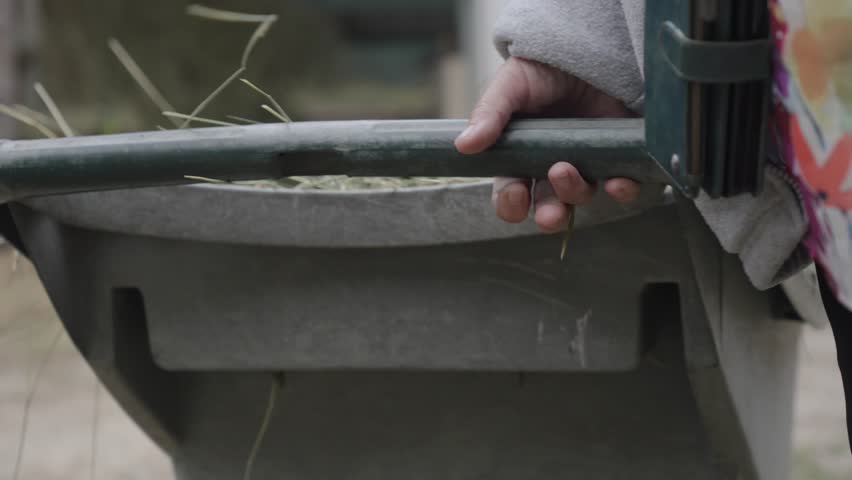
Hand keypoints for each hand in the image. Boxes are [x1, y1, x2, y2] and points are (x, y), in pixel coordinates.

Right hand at [454, 57, 640, 232]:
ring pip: (580, 197)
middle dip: (548, 216)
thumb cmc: (543, 68)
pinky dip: (622, 190)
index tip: (515, 195)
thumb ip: (490, 114)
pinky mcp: (619, 157)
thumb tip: (464, 144)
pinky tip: (616, 182)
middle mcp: (552, 166)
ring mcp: (587, 163)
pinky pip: (624, 186)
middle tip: (549, 213)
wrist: (588, 44)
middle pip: (548, 207)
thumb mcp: (511, 85)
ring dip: (574, 193)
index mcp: (520, 157)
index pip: (511, 195)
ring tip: (566, 169)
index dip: (511, 204)